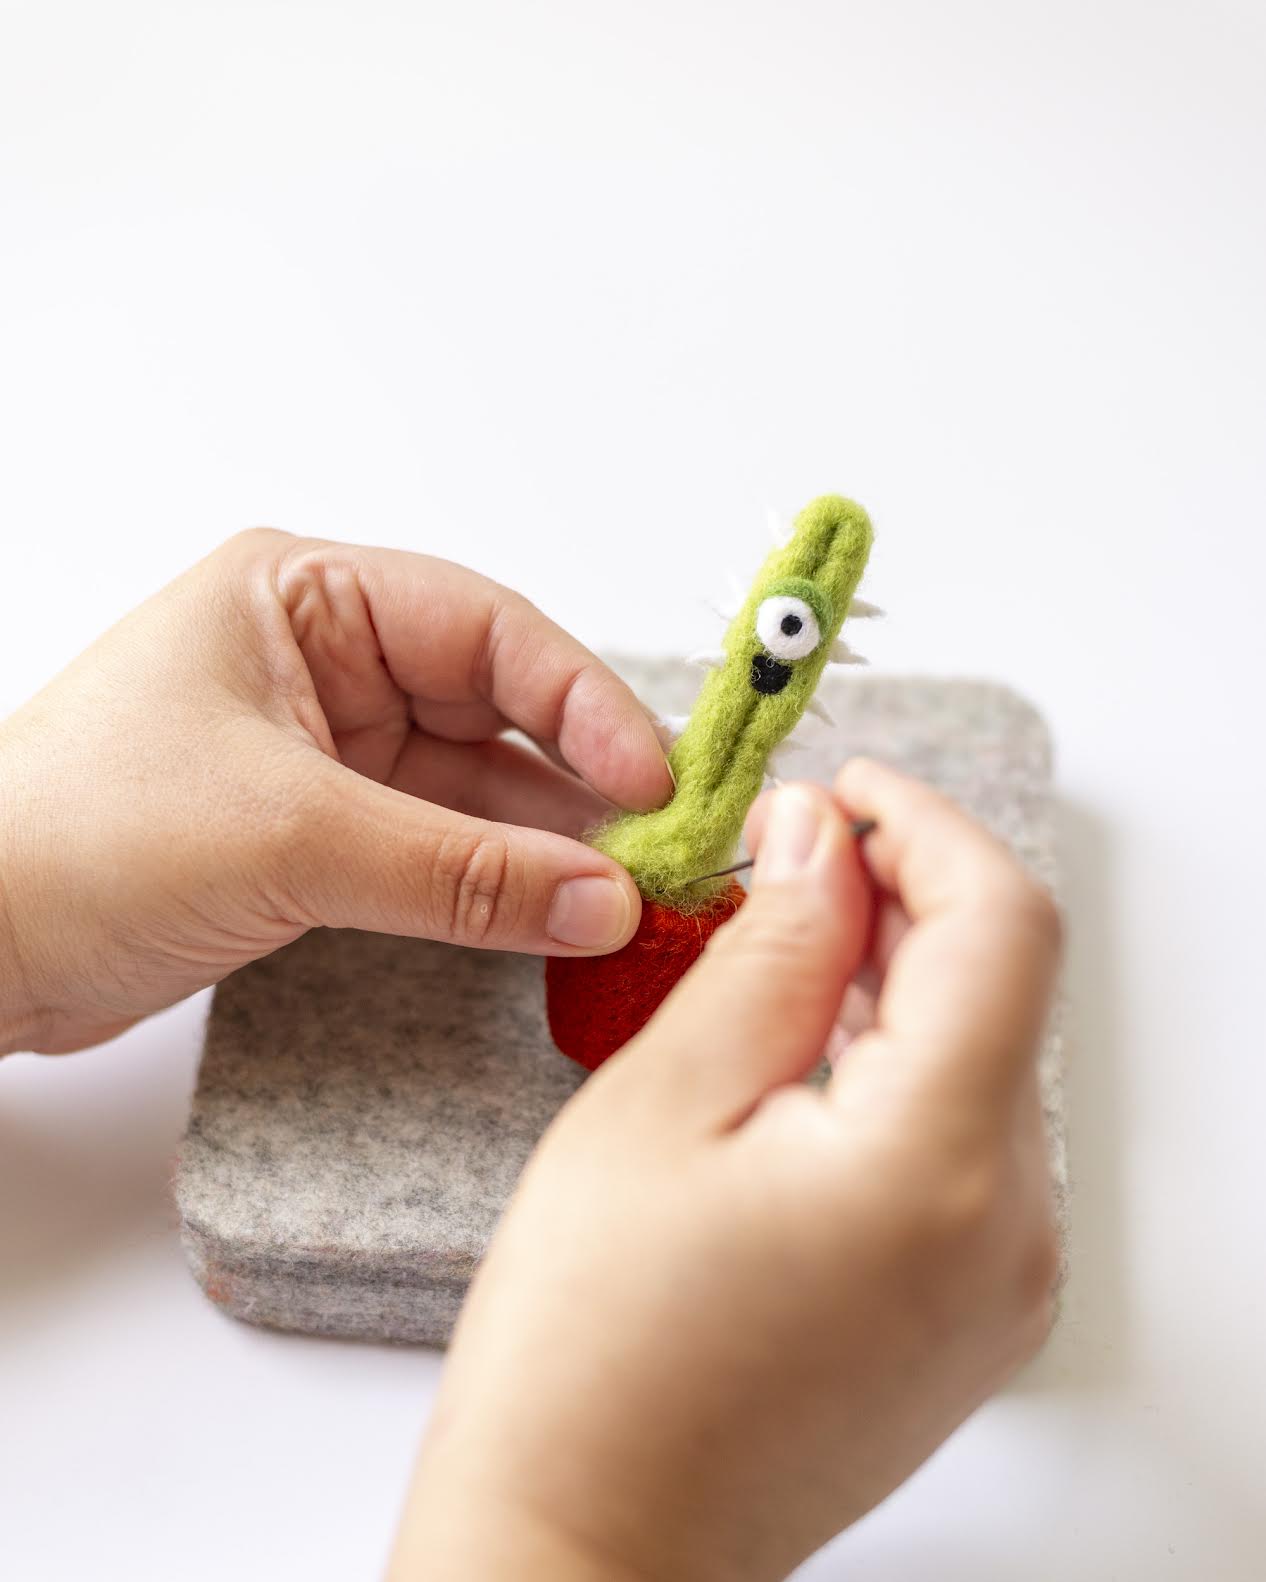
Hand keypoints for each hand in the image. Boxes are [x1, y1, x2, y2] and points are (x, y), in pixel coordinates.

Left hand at [0, 530, 671, 1053]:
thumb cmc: (77, 839)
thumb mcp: (290, 838)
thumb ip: (461, 872)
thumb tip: (603, 901)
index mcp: (305, 599)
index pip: (485, 630)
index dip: (582, 700)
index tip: (651, 779)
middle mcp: (324, 661)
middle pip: (495, 706)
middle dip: (578, 779)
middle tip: (662, 845)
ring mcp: (325, 750)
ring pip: (475, 785)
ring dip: (547, 841)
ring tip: (628, 893)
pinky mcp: (319, 831)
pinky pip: (439, 845)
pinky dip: (497, 881)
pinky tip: (558, 913)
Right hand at [392, 760, 1060, 1581]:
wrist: (586, 1547)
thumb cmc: (589, 1350)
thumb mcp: (664, 1099)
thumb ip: (770, 948)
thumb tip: (823, 839)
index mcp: (943, 1166)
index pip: (1000, 923)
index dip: (925, 826)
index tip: (843, 787)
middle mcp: (1013, 1231)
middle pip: (1000, 989)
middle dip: (904, 894)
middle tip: (786, 855)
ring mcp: (1002, 1285)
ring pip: (981, 1061)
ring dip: (896, 979)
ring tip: (776, 946)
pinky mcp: (969, 1314)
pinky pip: (964, 1143)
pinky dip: (897, 1066)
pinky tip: (802, 1051)